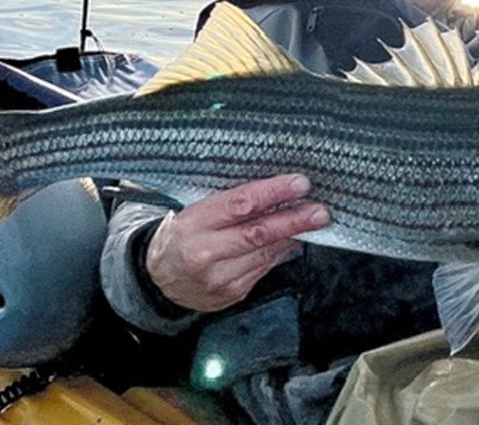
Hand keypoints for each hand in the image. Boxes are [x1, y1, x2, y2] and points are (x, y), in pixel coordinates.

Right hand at [145, 174, 329, 311]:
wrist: (158, 278)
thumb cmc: (183, 234)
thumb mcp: (197, 211)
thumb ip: (231, 203)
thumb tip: (277, 192)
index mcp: (194, 224)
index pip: (240, 204)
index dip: (273, 192)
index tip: (299, 183)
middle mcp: (205, 253)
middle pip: (257, 233)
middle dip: (293, 219)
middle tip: (320, 210)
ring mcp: (219, 278)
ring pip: (265, 253)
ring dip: (293, 236)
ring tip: (314, 221)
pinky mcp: (231, 294)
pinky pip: (263, 269)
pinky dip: (280, 252)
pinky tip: (292, 240)